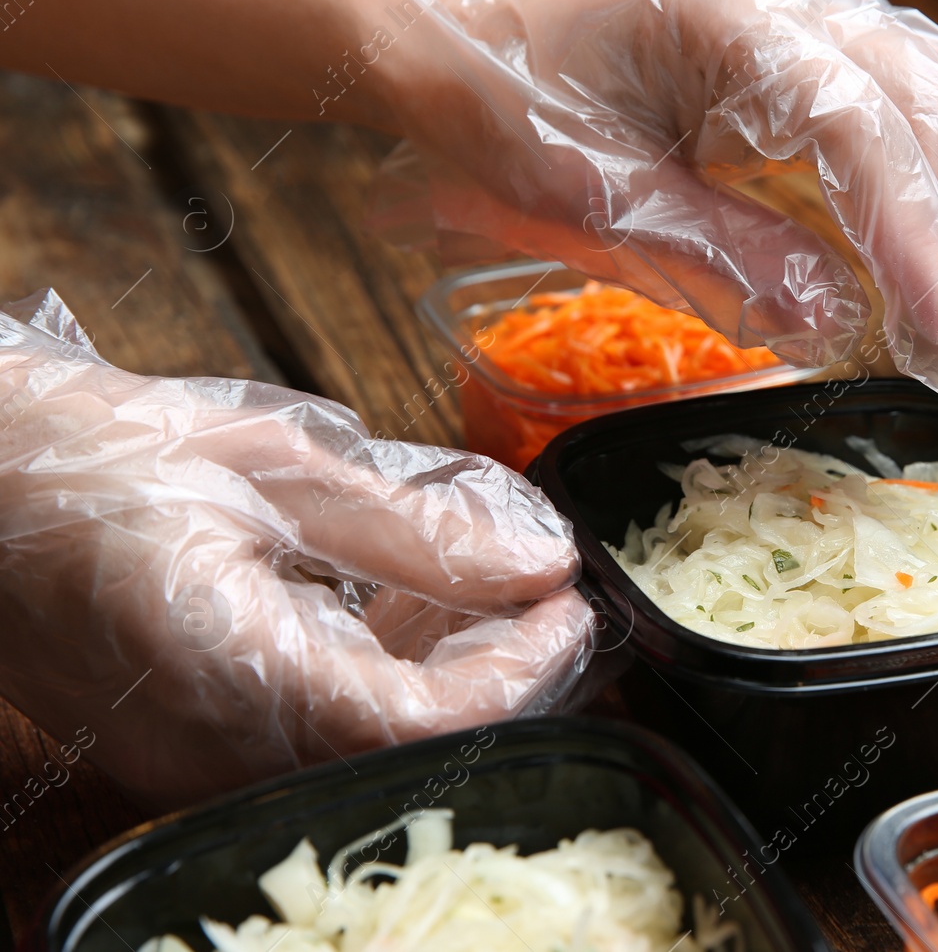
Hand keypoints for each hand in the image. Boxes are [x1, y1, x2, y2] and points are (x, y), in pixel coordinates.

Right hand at [0, 292, 588, 808]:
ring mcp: (192, 755)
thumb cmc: (93, 456)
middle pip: (404, 749)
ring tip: (480, 584)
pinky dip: (379, 674)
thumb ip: (418, 530)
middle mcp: (211, 745)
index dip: (521, 673)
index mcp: (231, 672)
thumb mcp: (273, 468)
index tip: (569, 605)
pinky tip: (404, 603)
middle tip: (540, 593)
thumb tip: (541, 566)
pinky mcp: (186, 738)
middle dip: (496, 673)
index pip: (424, 722)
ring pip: (365, 747)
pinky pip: (313, 732)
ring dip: (443, 671)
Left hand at [354, 0, 937, 396]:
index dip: (921, 244)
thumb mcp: (596, 206)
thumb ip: (723, 262)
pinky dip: (936, 196)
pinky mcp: (821, 48)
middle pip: (931, 112)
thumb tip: (840, 327)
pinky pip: (910, 115)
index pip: (863, 132)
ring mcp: (817, 12)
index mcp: (732, 20)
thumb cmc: (514, 112)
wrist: (469, 51)